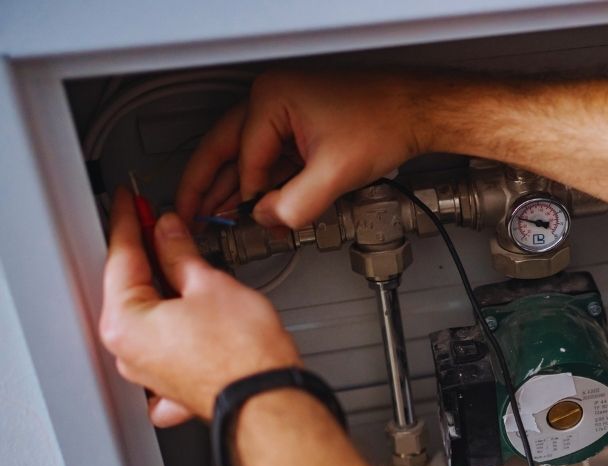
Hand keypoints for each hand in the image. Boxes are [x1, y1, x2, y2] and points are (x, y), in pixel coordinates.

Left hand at [100, 187, 300, 425]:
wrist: (270, 399)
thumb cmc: (246, 355)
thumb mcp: (210, 285)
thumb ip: (180, 253)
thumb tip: (168, 233)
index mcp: (125, 323)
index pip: (121, 257)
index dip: (131, 222)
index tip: (131, 204)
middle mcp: (129, 352)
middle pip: (131, 288)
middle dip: (147, 255)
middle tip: (160, 225)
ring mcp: (149, 373)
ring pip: (148, 317)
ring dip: (163, 288)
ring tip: (184, 263)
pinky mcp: (172, 385)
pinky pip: (163, 347)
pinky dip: (172, 327)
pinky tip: (188, 312)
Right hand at [175, 70, 425, 228]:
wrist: (417, 112)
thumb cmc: (386, 122)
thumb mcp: (336, 173)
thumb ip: (297, 204)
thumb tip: (268, 220)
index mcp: (271, 100)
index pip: (243, 158)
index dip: (247, 196)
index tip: (247, 222)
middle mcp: (270, 100)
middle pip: (224, 149)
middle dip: (206, 186)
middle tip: (186, 215)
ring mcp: (283, 112)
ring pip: (245, 155)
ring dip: (234, 187)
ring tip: (213, 216)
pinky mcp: (299, 127)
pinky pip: (269, 158)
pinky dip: (261, 182)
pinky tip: (253, 205)